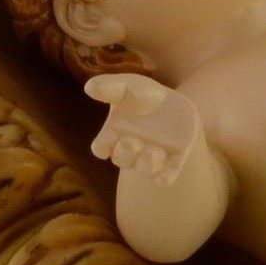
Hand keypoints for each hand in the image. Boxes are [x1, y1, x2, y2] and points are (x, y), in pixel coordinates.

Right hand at [84, 73, 201, 185]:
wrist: (176, 102)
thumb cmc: (144, 96)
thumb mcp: (129, 86)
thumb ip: (111, 87)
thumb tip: (89, 87)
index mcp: (114, 134)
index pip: (101, 148)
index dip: (102, 147)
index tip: (106, 141)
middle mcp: (132, 149)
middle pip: (121, 159)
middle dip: (125, 153)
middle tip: (130, 142)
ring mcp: (153, 156)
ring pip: (145, 168)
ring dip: (146, 163)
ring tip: (152, 150)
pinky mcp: (174, 159)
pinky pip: (167, 175)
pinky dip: (165, 178)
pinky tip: (163, 178)